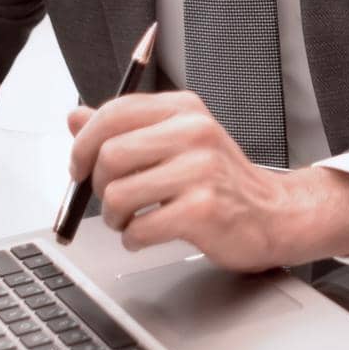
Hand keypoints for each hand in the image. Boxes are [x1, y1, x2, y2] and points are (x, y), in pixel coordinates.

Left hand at [66, 92, 348, 271]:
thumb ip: (126, 129)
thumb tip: (75, 117)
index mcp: (184, 109)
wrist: (273, 214)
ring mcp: (201, 169)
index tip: (80, 166)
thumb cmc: (220, 180)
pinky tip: (148, 235)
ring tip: (132, 221)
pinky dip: (134, 240)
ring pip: (119, 193)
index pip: (114, 112)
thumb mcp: (176, 141)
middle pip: (110, 154)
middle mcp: (194, 131)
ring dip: (115, 218)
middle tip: (113, 201)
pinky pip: (140, 228)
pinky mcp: (203, 209)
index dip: (84, 143)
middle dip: (99, 186)